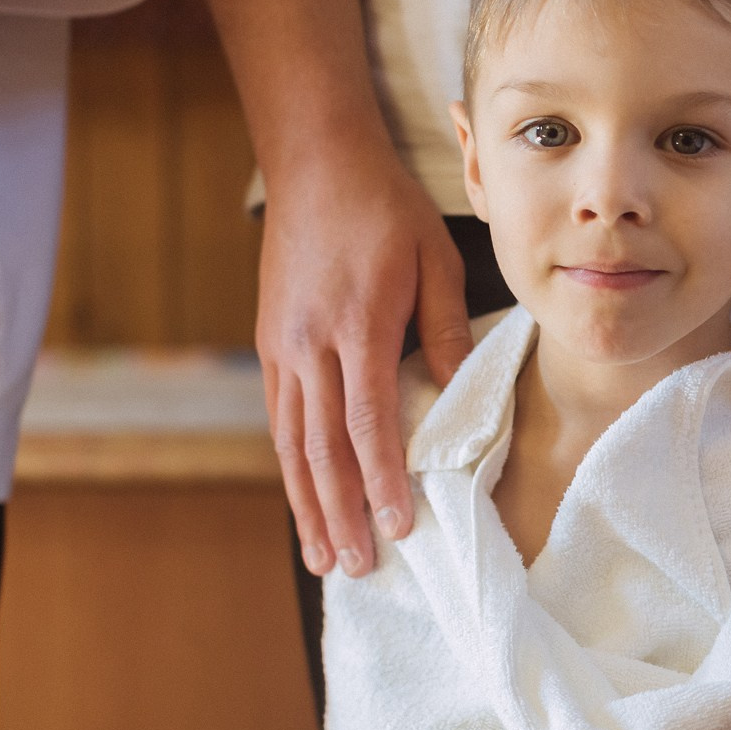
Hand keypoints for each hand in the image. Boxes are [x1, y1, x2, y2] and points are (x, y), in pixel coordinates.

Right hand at [258, 142, 473, 577]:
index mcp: (357, 325)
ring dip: (307, 504)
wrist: (314, 162)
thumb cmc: (385, 207)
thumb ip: (444, 328)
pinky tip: (303, 498)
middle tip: (356, 567)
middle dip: (340, 513)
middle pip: (322, 448)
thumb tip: (460, 389)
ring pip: (291, 442)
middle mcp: (310, 345)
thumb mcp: (435, 257)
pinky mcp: (271, 343)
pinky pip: (281, 418)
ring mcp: (283, 346)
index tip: (397, 528)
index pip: (368, 421)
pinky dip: (291, 466)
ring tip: (322, 556)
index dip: (381, 481)